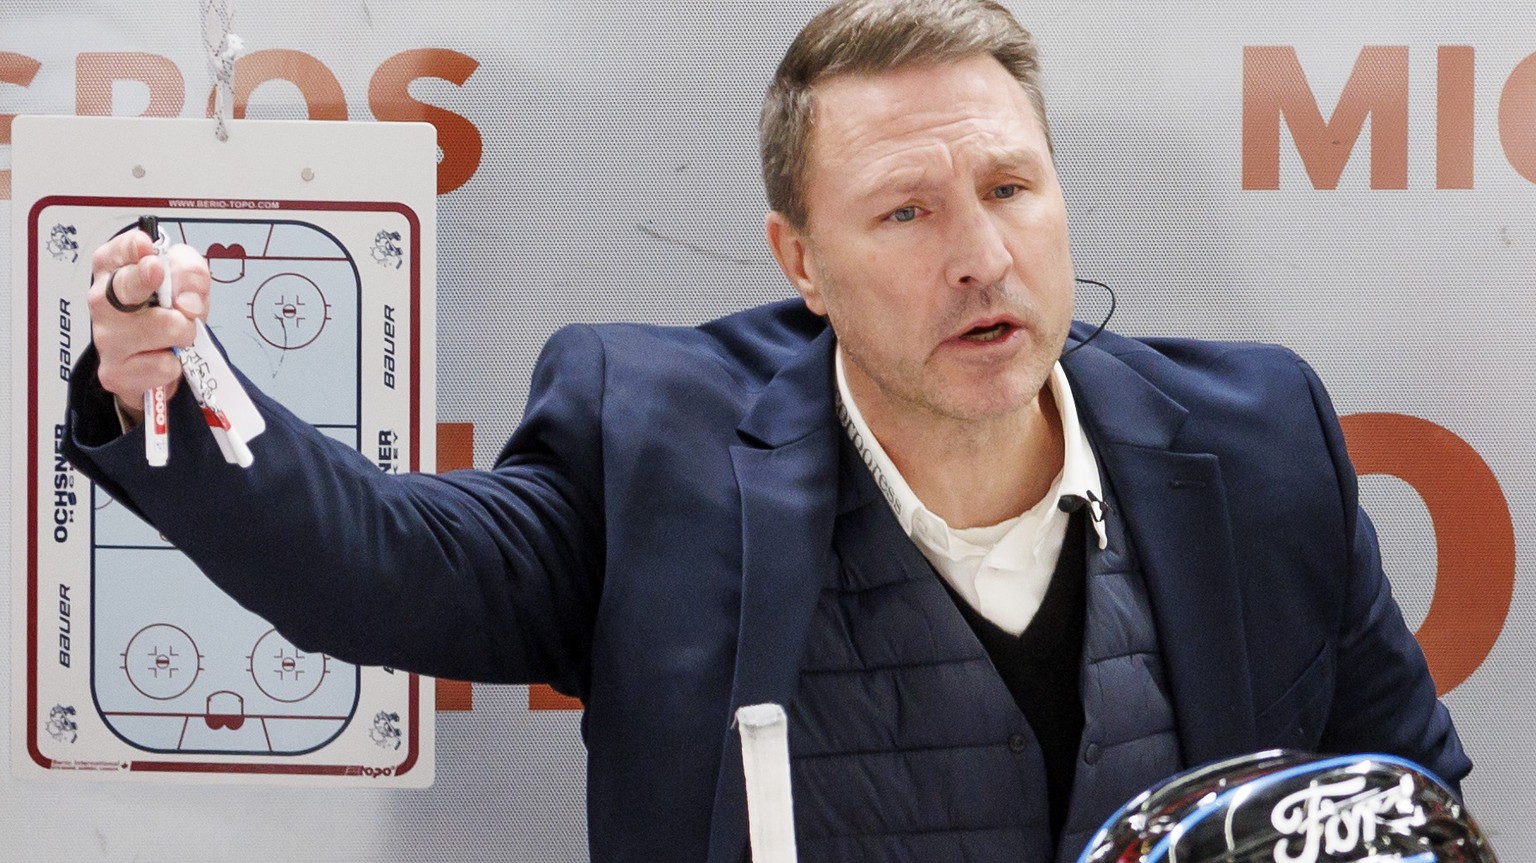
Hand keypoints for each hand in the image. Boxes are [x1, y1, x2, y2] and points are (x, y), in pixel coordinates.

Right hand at [87, 228, 210, 423]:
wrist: (163, 358)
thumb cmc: (169, 311)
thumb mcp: (187, 281)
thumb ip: (190, 275)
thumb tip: (187, 301)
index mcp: (114, 270)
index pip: (116, 252)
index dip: (132, 248)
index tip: (146, 247)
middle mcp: (103, 301)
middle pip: (124, 286)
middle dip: (146, 279)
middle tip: (159, 274)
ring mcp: (106, 338)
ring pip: (164, 327)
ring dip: (184, 332)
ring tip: (176, 334)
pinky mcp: (115, 372)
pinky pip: (164, 365)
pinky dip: (176, 362)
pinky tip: (164, 357)